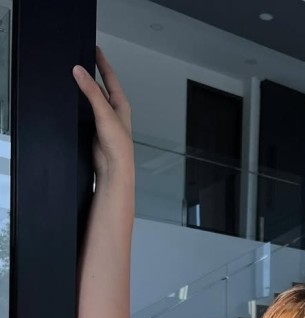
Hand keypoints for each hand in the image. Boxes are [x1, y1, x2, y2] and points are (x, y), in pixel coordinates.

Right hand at [73, 47, 132, 178]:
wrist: (113, 168)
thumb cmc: (118, 145)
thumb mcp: (105, 113)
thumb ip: (91, 92)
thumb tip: (79, 71)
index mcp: (120, 103)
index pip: (110, 77)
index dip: (102, 62)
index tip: (95, 48)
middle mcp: (112, 110)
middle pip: (100, 86)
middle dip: (91, 73)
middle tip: (80, 58)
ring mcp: (103, 119)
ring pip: (91, 99)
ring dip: (83, 89)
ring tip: (72, 74)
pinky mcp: (93, 128)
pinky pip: (84, 111)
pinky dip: (78, 103)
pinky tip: (70, 99)